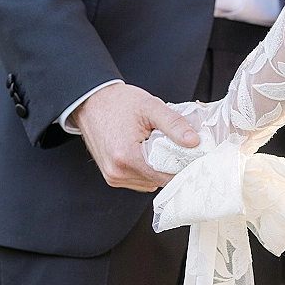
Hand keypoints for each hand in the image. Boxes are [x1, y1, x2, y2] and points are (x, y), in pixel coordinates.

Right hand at [73, 83, 200, 191]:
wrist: (91, 102)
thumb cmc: (117, 103)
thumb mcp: (150, 106)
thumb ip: (174, 124)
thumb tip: (193, 142)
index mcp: (127, 157)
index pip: (167, 176)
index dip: (183, 166)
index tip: (192, 155)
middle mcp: (118, 172)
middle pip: (159, 181)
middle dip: (170, 165)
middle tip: (172, 144)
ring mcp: (114, 177)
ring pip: (150, 182)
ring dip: (158, 168)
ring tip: (154, 146)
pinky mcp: (112, 177)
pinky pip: (140, 180)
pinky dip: (147, 169)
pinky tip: (144, 152)